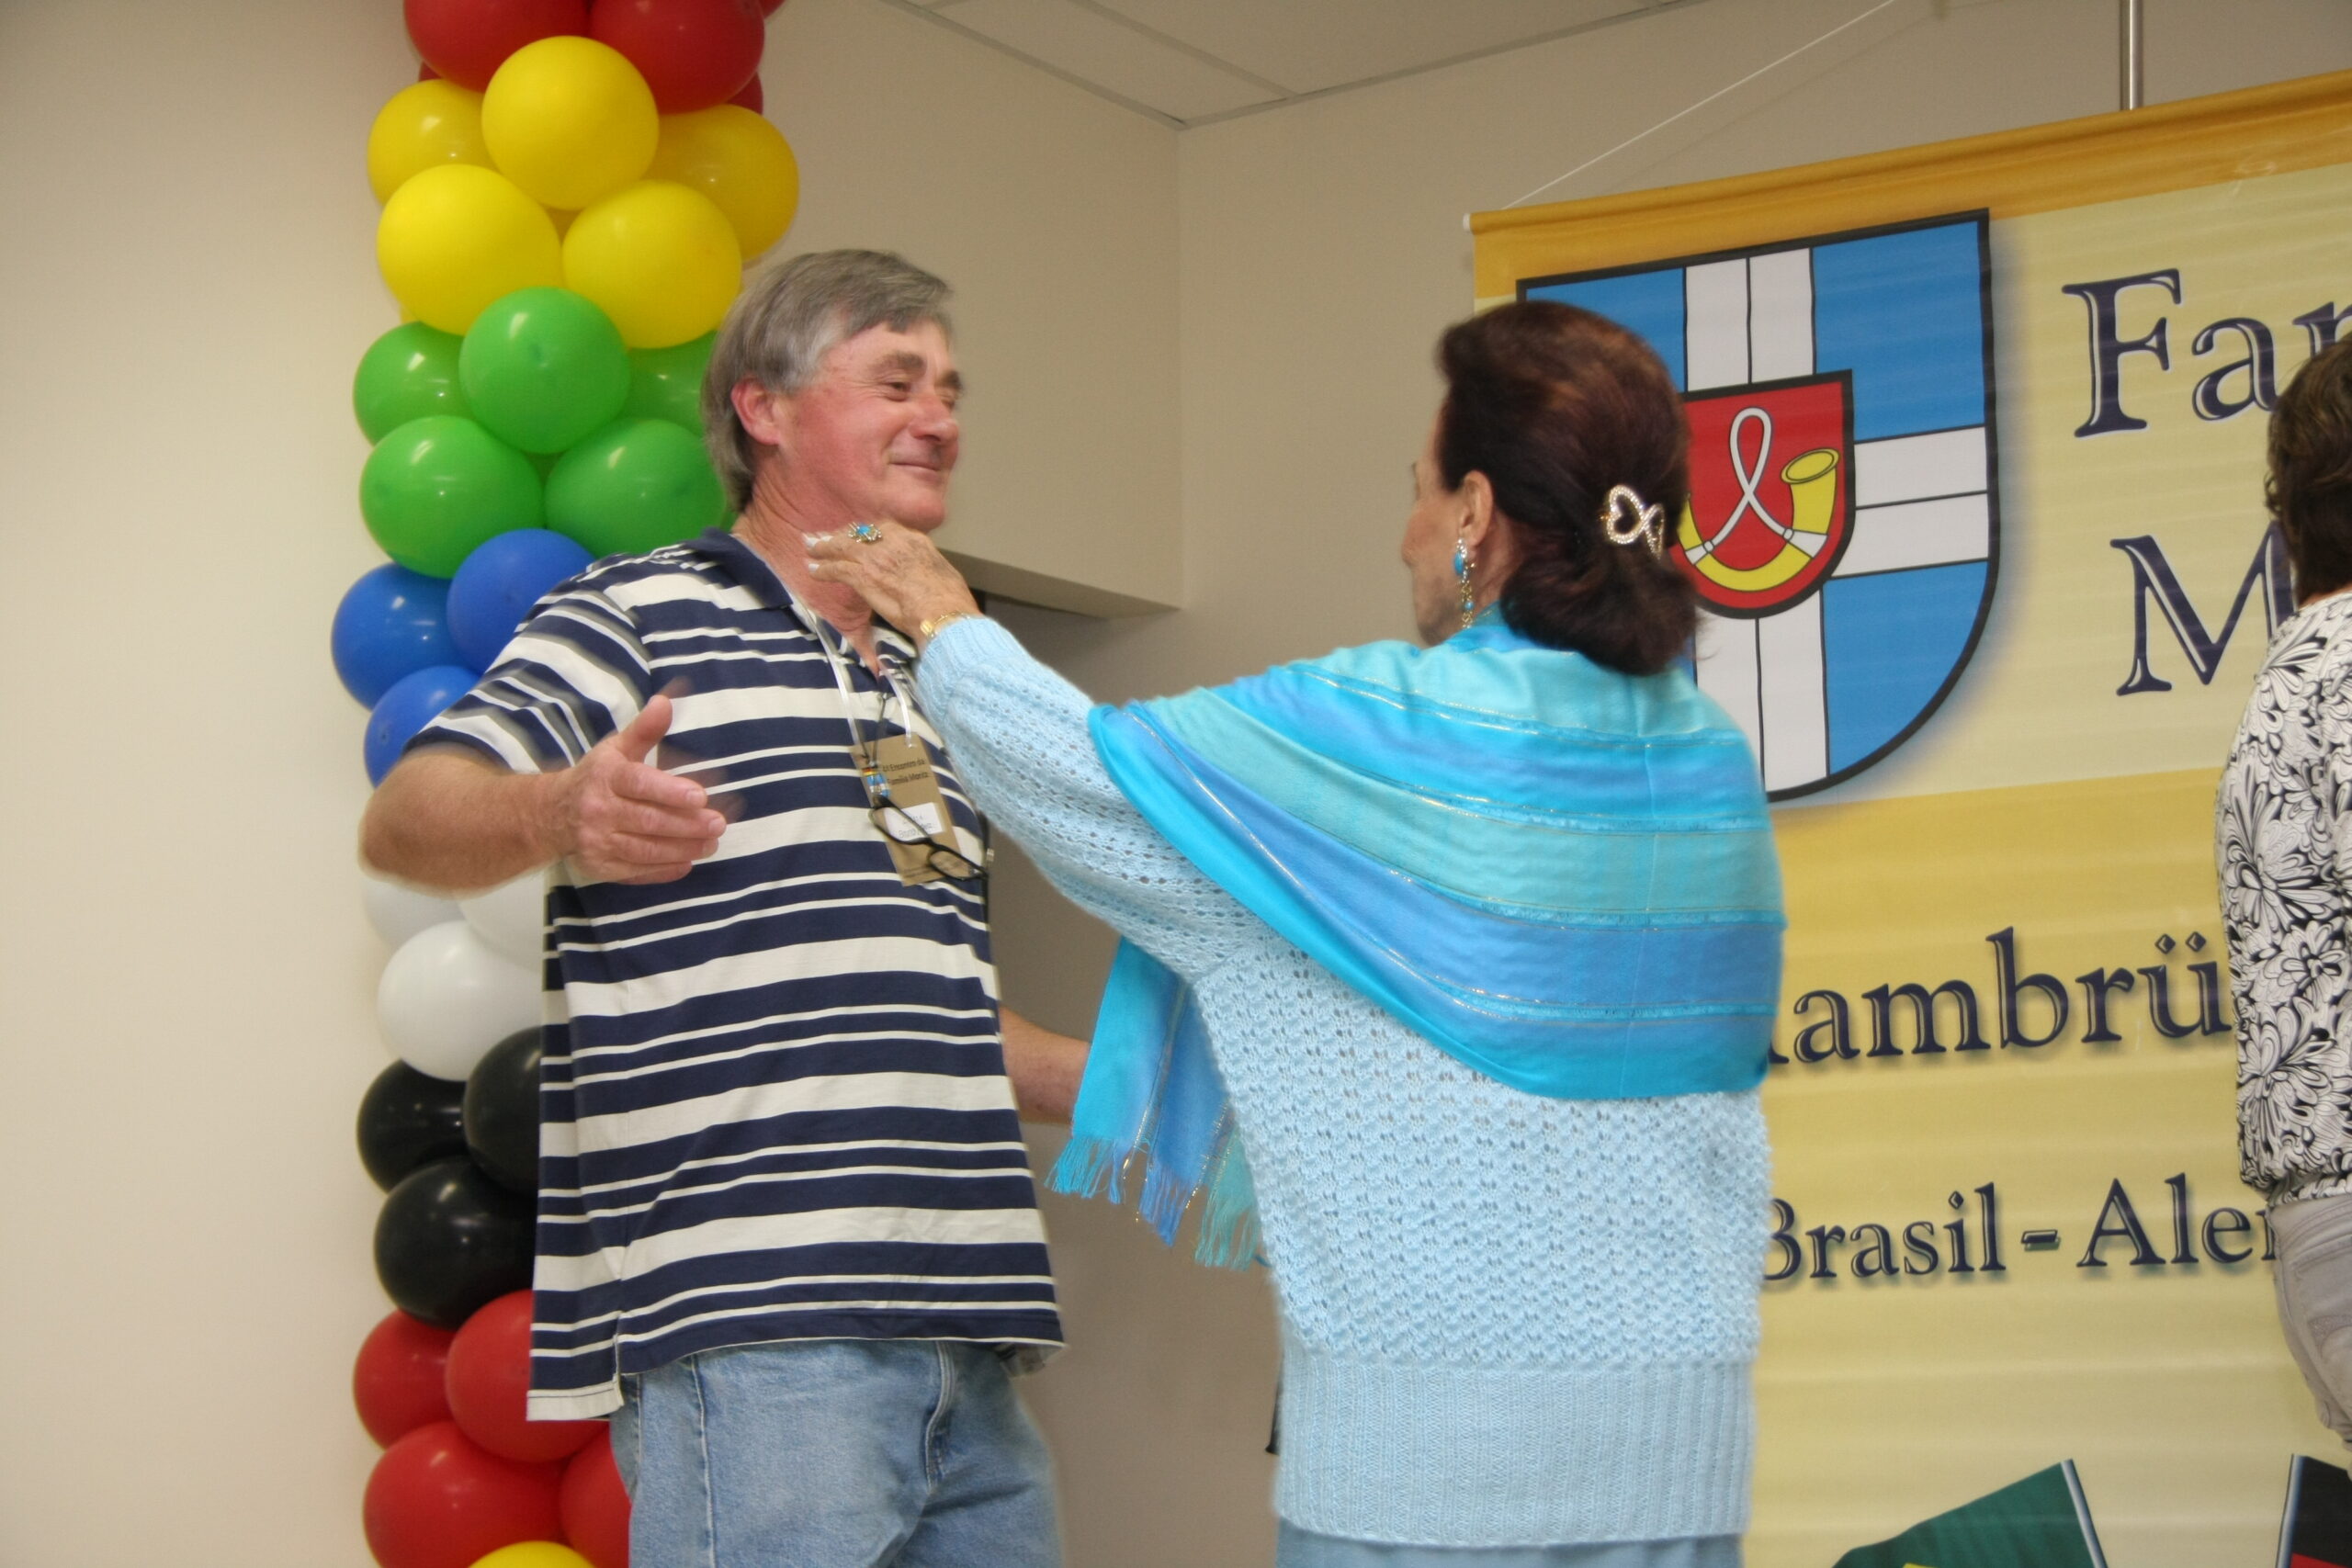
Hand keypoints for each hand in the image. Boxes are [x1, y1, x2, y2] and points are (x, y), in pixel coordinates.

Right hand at [544, 693, 727, 883]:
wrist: (549, 814)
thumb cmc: (595, 777)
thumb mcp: (616, 749)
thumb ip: (644, 730)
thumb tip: (665, 702)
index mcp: (605, 777)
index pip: (640, 784)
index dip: (671, 791)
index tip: (701, 796)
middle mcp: (598, 810)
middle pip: (648, 821)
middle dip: (687, 825)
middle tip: (718, 823)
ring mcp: (597, 842)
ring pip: (645, 850)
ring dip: (682, 849)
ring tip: (711, 843)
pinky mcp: (599, 867)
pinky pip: (636, 872)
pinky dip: (664, 870)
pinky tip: (687, 863)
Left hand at [805, 520, 980, 645]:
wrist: (945, 613)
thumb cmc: (952, 602)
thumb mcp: (943, 574)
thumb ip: (928, 568)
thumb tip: (926, 576)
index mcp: (916, 541)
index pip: (884, 529)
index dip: (866, 532)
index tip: (857, 535)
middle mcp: (894, 543)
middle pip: (860, 532)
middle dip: (841, 534)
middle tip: (825, 536)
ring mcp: (877, 558)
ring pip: (843, 547)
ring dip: (824, 548)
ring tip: (810, 548)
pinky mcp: (864, 576)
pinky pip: (836, 569)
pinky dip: (822, 570)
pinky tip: (813, 571)